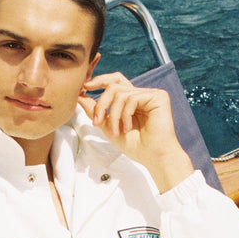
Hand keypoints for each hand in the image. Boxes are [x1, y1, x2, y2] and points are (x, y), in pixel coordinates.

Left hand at [77, 72, 193, 191]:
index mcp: (131, 100)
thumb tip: (80, 96)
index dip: (99, 81)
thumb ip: (96, 111)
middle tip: (97, 121)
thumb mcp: (108, 126)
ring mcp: (150, 95)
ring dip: (113, 115)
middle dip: (101, 103)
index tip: (84, 88)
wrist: (152, 157)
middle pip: (114, 85)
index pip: (114, 82)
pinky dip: (124, 115)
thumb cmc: (136, 146)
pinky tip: (127, 128)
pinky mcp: (158, 97)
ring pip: (120, 94)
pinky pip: (131, 98)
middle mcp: (140, 95)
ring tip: (115, 132)